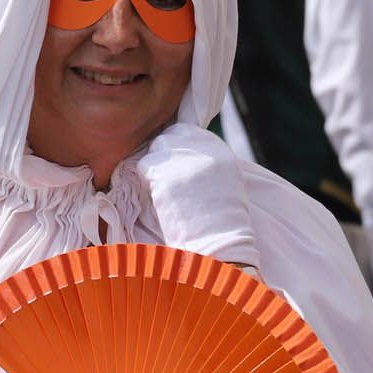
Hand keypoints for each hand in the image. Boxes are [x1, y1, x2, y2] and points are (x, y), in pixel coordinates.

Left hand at [134, 124, 258, 272]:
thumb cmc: (225, 223)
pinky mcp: (164, 173)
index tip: (176, 162)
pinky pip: (145, 166)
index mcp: (220, 150)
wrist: (219, 241)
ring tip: (161, 187)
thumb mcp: (227, 182)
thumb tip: (189, 161)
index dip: (179, 146)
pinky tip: (156, 195)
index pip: (189, 132)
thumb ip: (209, 165)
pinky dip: (146, 179)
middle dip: (165, 154)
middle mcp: (201, 149)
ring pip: (156, 150)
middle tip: (164, 176)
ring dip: (155, 166)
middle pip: (170, 137)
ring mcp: (181, 160)